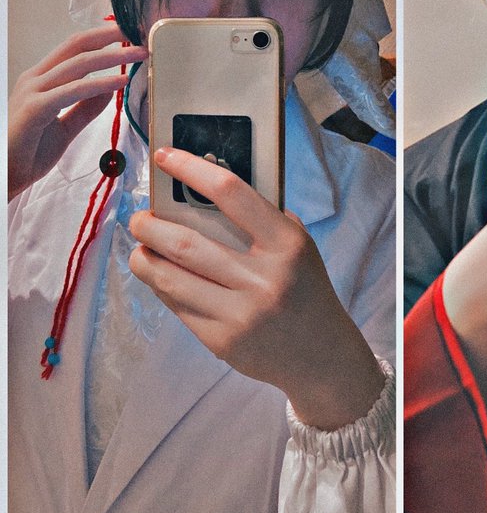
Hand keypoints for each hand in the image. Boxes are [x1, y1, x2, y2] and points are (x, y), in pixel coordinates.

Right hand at [8, 23, 147, 200]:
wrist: (3, 177)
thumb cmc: (27, 153)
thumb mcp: (65, 127)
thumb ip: (86, 107)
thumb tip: (110, 88)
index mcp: (41, 80)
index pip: (74, 48)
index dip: (102, 38)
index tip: (129, 33)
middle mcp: (35, 79)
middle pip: (77, 46)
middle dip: (110, 36)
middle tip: (139, 31)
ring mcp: (33, 91)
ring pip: (78, 64)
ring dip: (113, 56)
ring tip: (140, 54)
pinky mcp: (35, 108)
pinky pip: (73, 90)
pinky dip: (100, 84)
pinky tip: (121, 81)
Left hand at [129, 147, 384, 429]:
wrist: (321, 354)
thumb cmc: (304, 288)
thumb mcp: (297, 245)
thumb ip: (260, 219)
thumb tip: (200, 189)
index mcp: (286, 243)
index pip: (231, 193)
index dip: (191, 170)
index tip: (164, 157)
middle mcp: (263, 277)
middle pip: (186, 243)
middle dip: (150, 226)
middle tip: (139, 218)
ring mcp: (241, 313)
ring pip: (171, 279)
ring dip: (144, 259)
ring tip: (140, 248)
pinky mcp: (222, 341)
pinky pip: (178, 307)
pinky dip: (161, 286)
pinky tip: (159, 275)